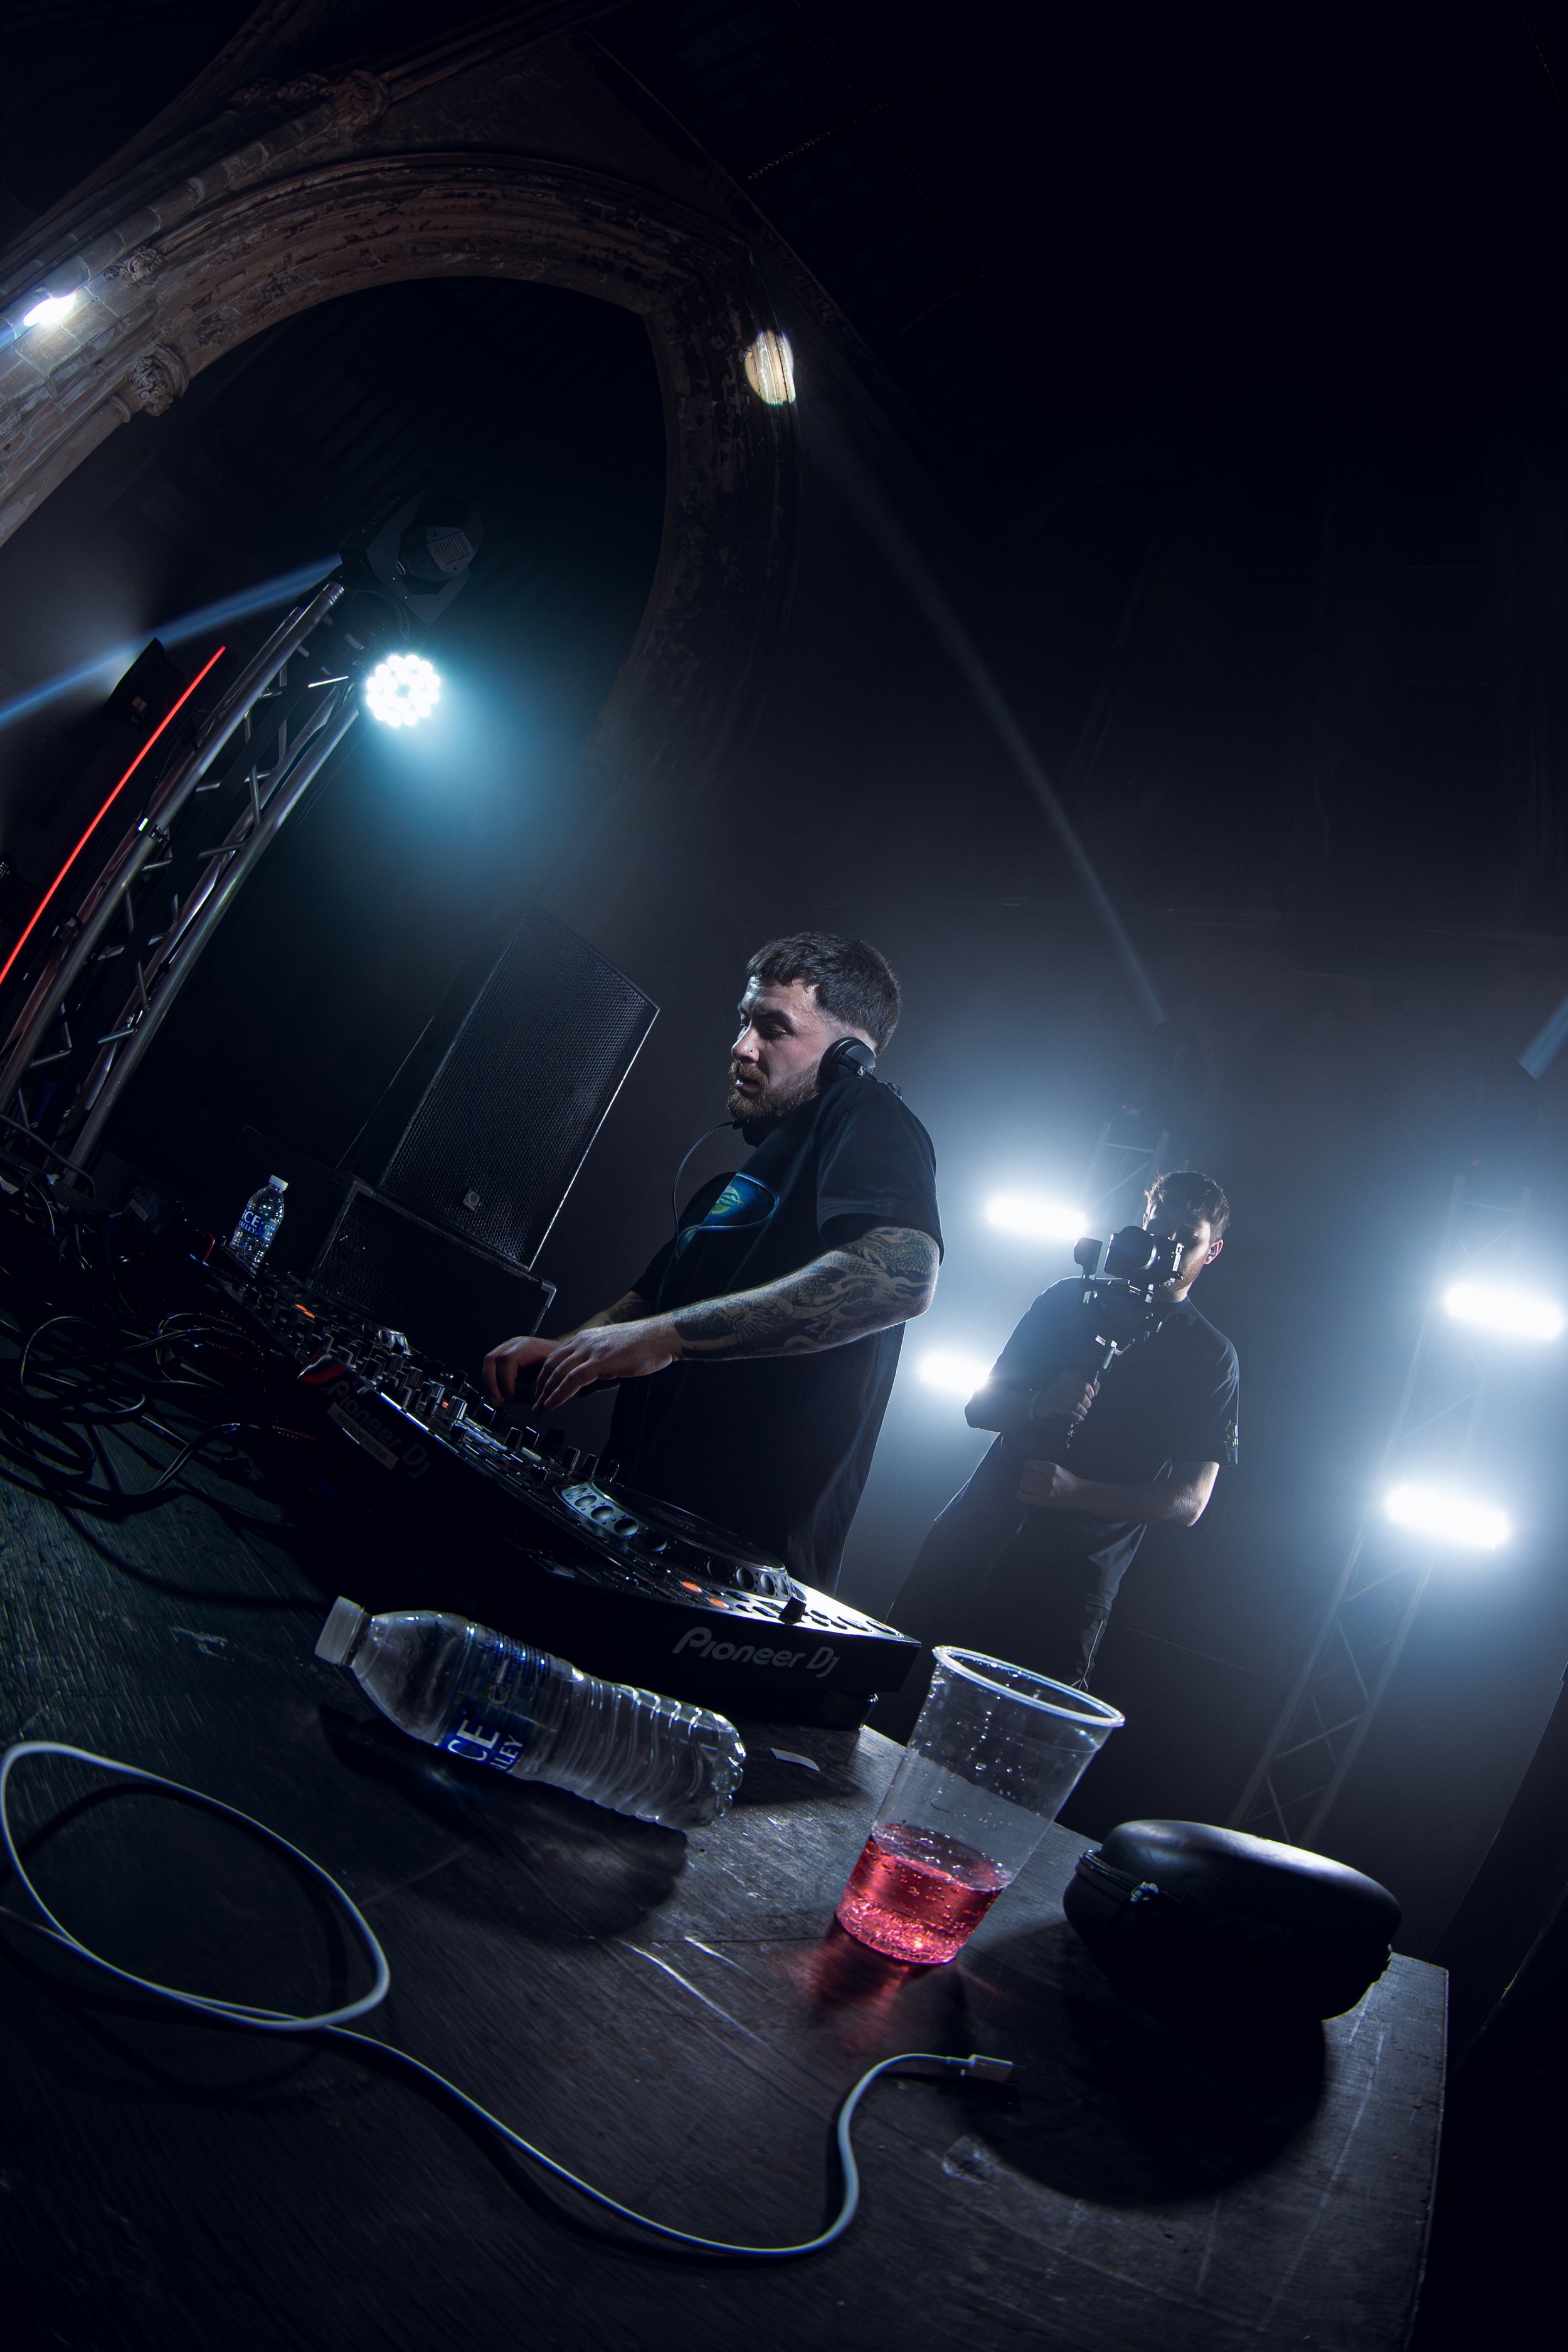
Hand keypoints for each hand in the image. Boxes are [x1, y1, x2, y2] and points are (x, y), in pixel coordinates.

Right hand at [482, 1334, 555, 1404]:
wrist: (562, 1358)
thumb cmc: (557, 1369)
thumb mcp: (548, 1383)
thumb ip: (533, 1392)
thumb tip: (516, 1402)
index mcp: (529, 1347)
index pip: (507, 1360)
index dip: (506, 1381)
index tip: (511, 1397)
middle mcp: (516, 1344)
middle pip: (492, 1359)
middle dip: (491, 1384)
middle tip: (496, 1402)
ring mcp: (508, 1347)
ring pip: (489, 1363)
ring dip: (490, 1384)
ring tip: (497, 1400)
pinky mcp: (504, 1355)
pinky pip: (492, 1367)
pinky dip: (493, 1382)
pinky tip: (500, 1394)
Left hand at [529, 1318, 679, 1412]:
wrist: (660, 1337)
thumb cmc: (643, 1346)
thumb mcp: (611, 1354)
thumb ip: (595, 1367)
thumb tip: (584, 1386)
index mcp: (586, 1338)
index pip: (556, 1357)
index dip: (544, 1375)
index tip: (539, 1390)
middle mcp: (584, 1341)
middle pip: (551, 1364)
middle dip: (539, 1386)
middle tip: (533, 1402)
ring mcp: (591, 1351)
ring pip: (558, 1373)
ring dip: (545, 1393)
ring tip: (539, 1408)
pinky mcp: (600, 1361)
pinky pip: (572, 1380)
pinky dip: (558, 1394)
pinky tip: (552, 1404)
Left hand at [1017, 1458, 1083, 1509]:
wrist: (1077, 1494)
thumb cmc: (1067, 1480)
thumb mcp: (1058, 1468)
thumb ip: (1044, 1467)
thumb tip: (1028, 1466)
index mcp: (1051, 1468)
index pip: (1030, 1464)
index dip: (1026, 1465)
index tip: (1026, 1467)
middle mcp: (1047, 1479)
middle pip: (1026, 1474)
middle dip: (1025, 1474)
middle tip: (1027, 1477)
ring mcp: (1044, 1490)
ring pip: (1024, 1484)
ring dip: (1023, 1483)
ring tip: (1026, 1484)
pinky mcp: (1042, 1500)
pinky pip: (1025, 1497)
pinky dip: (1020, 1494)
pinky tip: (1021, 1492)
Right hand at [1030, 1372, 1097, 1426]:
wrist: (1039, 1402)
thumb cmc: (1057, 1393)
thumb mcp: (1070, 1385)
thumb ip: (1084, 1385)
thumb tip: (1097, 1385)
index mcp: (1066, 1376)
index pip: (1085, 1385)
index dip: (1091, 1393)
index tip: (1091, 1397)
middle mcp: (1061, 1384)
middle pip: (1082, 1396)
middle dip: (1087, 1404)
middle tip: (1086, 1407)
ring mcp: (1056, 1395)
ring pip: (1076, 1405)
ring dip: (1082, 1411)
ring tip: (1082, 1413)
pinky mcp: (1053, 1406)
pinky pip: (1070, 1412)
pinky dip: (1076, 1417)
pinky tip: (1078, 1418)